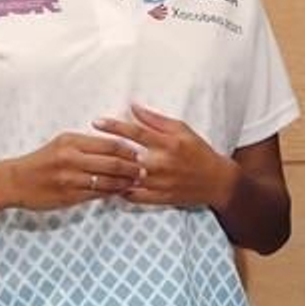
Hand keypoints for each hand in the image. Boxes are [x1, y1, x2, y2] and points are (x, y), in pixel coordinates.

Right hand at [1, 132, 142, 209]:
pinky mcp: (68, 196)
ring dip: (125, 182)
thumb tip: (119, 144)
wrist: (15, 181)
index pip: (110, 144)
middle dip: (132, 167)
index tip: (142, 153)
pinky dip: (111, 193)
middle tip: (145, 171)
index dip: (129, 150)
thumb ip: (88, 144)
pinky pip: (96, 194)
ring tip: (136, 182)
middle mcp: (70, 158)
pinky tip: (120, 192)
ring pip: (106, 181)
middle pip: (112, 162)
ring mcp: (69, 179)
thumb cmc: (43, 161)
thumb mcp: (63, 143)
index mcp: (71, 142)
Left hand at [94, 104, 234, 208]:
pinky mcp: (159, 198)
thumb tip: (134, 107)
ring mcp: (159, 183)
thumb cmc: (199, 152)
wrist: (216, 182)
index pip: (136, 132)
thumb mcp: (183, 130)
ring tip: (95, 166)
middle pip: (126, 157)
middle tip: (88, 146)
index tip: (97, 122)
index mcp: (168, 144)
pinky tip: (111, 184)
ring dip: (109, 172)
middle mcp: (162, 164)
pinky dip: (120, 190)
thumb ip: (157, 120)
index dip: (114, 126)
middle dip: (105, 150)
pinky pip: (132, 196)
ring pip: (126, 178)